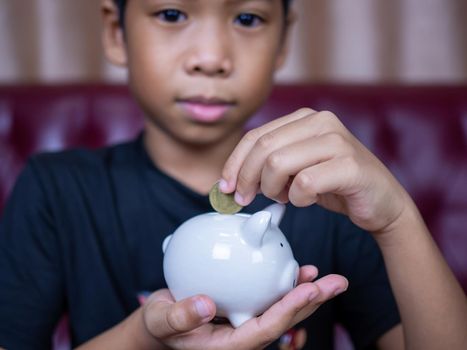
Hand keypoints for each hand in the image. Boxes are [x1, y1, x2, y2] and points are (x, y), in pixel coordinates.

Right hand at [143, 266, 346, 349]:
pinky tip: (296, 269)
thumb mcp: (161, 321)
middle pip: (285, 319)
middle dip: (313, 301)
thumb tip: (206, 305)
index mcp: (231, 346)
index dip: (289, 309)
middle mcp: (245, 336)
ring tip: (324, 275)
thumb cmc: (161, 326)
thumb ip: (180, 317)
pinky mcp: (245, 309)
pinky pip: (269, 297)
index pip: (266, 328)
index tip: (310, 288)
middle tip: (337, 282)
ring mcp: (247, 322)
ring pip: (282, 308)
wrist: (162, 325)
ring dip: (305, 292)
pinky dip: (283, 283)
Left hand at [221, 108, 408, 233]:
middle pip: (263, 147)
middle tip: (245, 200)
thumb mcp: (296, 169)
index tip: (226, 186)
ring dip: (272, 189)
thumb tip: (231, 180)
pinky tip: (307, 200)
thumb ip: (269, 164)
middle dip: (246, 178)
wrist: (381, 202)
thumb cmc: (334, 185)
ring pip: (278, 163)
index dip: (235, 162)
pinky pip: (304, 183)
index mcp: (305, 118)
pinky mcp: (350, 166)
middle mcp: (321, 122)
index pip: (255, 136)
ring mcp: (337, 141)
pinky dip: (297, 199)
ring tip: (285, 197)